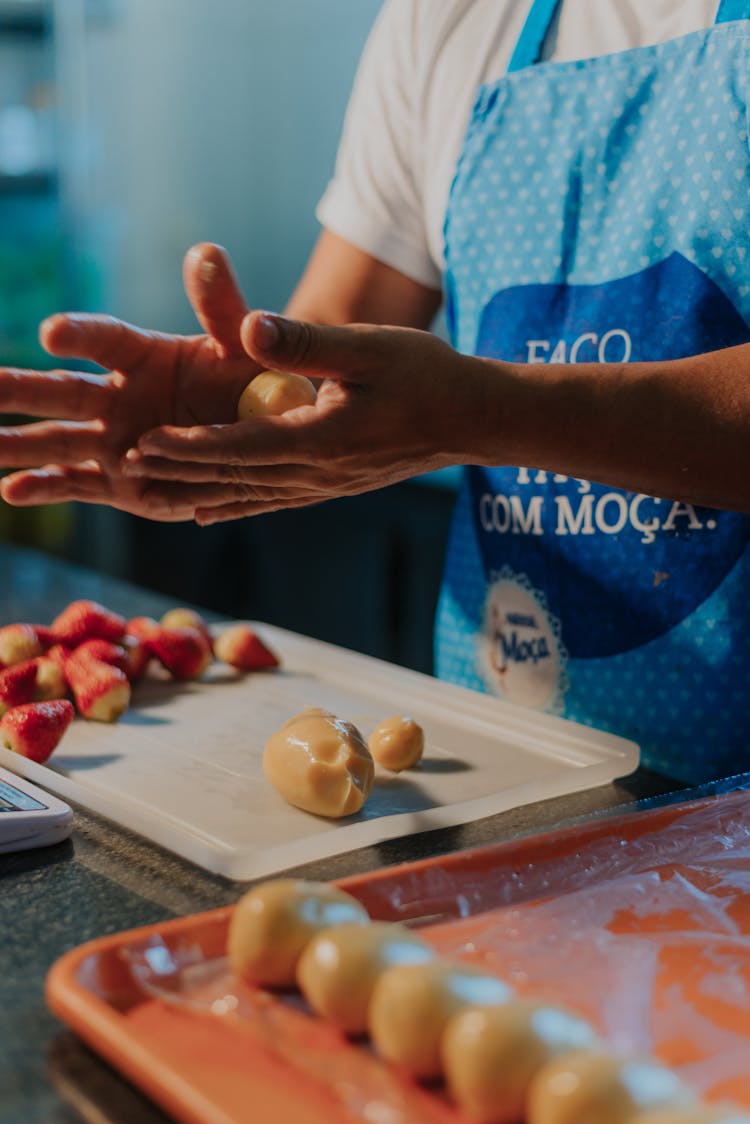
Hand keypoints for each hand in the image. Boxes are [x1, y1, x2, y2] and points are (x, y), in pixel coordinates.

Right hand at [0, 244, 259, 520]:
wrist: (259, 438)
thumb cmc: (250, 385)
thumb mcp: (242, 347)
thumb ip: (222, 306)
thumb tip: (206, 252)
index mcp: (144, 357)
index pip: (105, 340)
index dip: (79, 334)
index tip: (53, 333)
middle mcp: (118, 398)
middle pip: (61, 392)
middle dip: (18, 388)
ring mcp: (115, 442)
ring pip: (57, 441)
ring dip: (16, 444)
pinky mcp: (120, 484)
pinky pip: (78, 485)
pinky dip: (46, 488)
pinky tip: (10, 491)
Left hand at [122, 311, 485, 523]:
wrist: (473, 419)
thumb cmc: (426, 374)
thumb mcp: (370, 346)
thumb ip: (308, 342)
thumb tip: (249, 330)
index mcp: (322, 438)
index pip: (240, 448)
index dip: (189, 448)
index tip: (143, 444)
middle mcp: (319, 472)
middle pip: (235, 478)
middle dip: (179, 472)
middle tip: (126, 467)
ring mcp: (327, 485)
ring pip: (250, 494)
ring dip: (200, 491)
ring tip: (154, 490)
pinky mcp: (335, 486)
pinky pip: (274, 501)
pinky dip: (236, 505)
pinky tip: (211, 509)